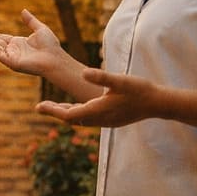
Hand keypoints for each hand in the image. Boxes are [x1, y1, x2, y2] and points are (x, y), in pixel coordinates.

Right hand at [0, 10, 66, 77]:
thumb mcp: (40, 29)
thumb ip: (30, 21)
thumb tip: (23, 10)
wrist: (55, 58)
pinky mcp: (12, 63)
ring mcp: (12, 57)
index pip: (0, 37)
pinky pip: (0, 54)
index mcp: (17, 43)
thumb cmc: (51, 46)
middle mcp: (13, 51)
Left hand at [36, 68, 164, 127]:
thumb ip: (102, 76)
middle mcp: (100, 120)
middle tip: (41, 106)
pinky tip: (77, 106)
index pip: (68, 115)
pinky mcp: (112, 121)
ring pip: (80, 121)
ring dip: (67, 113)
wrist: (159, 104)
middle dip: (56, 112)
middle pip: (72, 120)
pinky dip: (79, 114)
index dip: (52, 111)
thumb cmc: (140, 90)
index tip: (38, 106)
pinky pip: (89, 120)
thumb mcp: (120, 80)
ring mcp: (106, 122)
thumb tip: (84, 73)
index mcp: (98, 110)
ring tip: (54, 106)